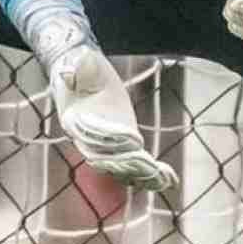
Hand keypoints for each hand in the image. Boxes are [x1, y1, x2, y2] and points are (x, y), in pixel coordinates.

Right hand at [49, 44, 176, 191]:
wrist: (80, 72)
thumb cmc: (80, 66)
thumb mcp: (78, 63)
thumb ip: (79, 68)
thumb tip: (74, 67)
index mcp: (74, 120)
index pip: (94, 134)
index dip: (114, 136)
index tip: (134, 138)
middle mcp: (87, 139)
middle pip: (107, 157)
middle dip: (129, 163)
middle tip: (150, 167)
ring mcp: (105, 145)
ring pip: (121, 167)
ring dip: (141, 175)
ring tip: (163, 180)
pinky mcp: (122, 144)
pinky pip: (132, 164)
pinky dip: (149, 174)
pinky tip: (168, 180)